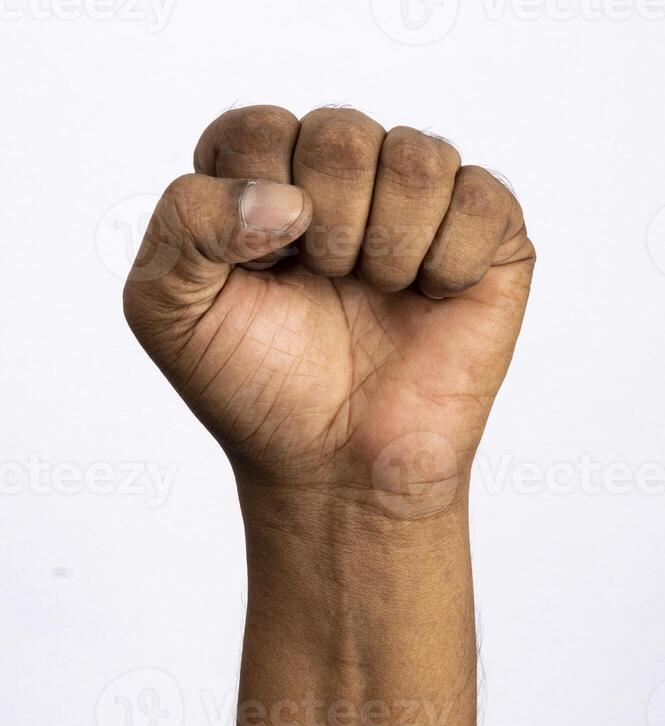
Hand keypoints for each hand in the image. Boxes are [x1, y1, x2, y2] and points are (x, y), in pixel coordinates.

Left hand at [123, 105, 534, 514]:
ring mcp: (415, 204)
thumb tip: (287, 197)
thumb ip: (182, 223)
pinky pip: (482, 197)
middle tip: (326, 287)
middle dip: (327, 231)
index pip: (256, 129)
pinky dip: (450, 262)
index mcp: (263, 181)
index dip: (257, 205)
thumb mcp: (168, 312)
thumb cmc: (258, 388)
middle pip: (340, 134)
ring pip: (418, 157)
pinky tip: (429, 298)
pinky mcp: (485, 235)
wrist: (338, 466)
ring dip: (388, 248)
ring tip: (377, 295)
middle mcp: (340, 180)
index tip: (262, 272)